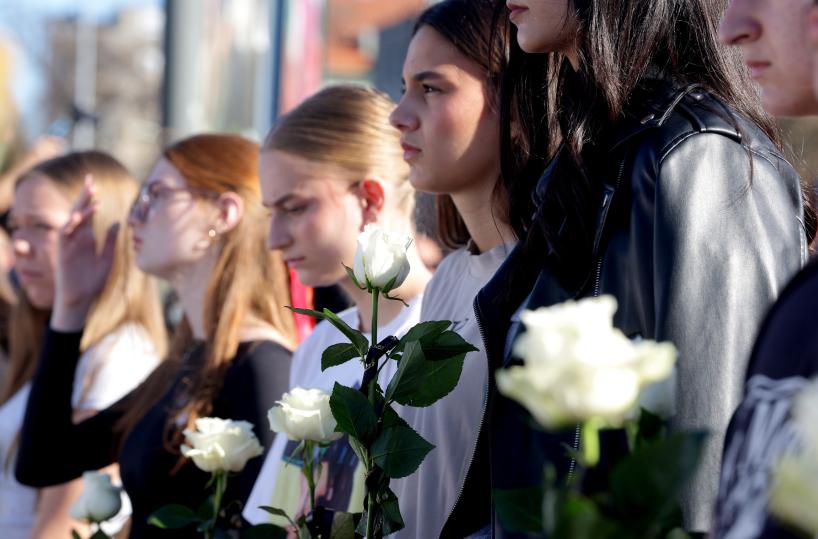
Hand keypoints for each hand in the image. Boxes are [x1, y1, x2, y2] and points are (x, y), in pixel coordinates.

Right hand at [50, 175, 118, 331]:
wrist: (80, 299)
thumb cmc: (92, 282)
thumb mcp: (107, 258)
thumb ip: (109, 241)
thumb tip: (117, 222)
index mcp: (87, 239)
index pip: (88, 215)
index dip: (92, 200)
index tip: (97, 186)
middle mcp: (77, 238)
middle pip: (80, 212)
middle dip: (85, 196)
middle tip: (91, 180)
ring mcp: (69, 244)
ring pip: (72, 219)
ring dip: (80, 206)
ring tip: (90, 192)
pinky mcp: (63, 251)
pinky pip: (65, 233)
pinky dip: (71, 223)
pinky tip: (80, 214)